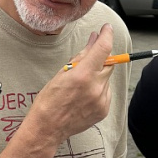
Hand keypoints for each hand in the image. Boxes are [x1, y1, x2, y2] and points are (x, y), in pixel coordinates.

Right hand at [25, 25, 114, 145]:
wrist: (48, 128)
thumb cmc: (49, 100)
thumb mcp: (61, 73)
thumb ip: (81, 56)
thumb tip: (93, 40)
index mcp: (83, 75)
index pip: (103, 48)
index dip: (107, 35)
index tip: (106, 29)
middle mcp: (95, 87)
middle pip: (109, 63)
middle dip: (101, 57)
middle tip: (88, 59)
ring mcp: (101, 100)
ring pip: (106, 78)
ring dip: (98, 75)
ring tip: (80, 85)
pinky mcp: (104, 110)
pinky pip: (106, 91)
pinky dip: (98, 88)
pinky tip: (84, 95)